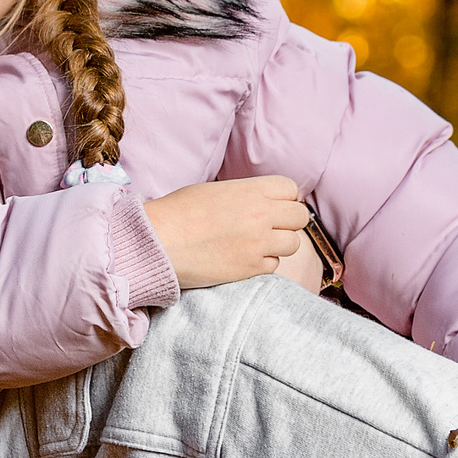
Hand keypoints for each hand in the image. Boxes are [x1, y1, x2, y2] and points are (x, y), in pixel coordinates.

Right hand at [142, 175, 310, 291]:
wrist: (158, 241)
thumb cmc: (178, 212)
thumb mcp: (216, 190)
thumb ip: (246, 194)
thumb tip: (264, 201)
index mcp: (251, 190)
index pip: (291, 189)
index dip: (284, 198)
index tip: (275, 206)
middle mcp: (261, 214)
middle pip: (299, 217)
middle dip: (288, 221)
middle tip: (271, 227)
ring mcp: (259, 243)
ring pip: (293, 243)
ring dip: (278, 244)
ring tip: (256, 244)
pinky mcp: (251, 268)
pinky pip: (274, 265)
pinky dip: (262, 262)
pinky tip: (242, 258)